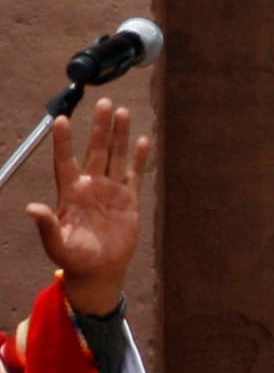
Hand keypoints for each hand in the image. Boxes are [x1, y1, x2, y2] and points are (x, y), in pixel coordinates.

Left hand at [27, 99, 150, 315]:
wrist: (99, 270)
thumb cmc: (73, 258)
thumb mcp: (56, 244)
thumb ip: (46, 225)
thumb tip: (31, 208)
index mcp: (70, 193)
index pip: (66, 161)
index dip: (64, 141)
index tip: (61, 119)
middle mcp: (91, 186)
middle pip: (96, 150)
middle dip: (99, 127)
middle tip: (104, 103)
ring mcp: (111, 190)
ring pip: (115, 156)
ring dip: (119, 135)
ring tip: (122, 112)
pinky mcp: (129, 198)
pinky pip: (135, 173)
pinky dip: (140, 158)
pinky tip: (143, 141)